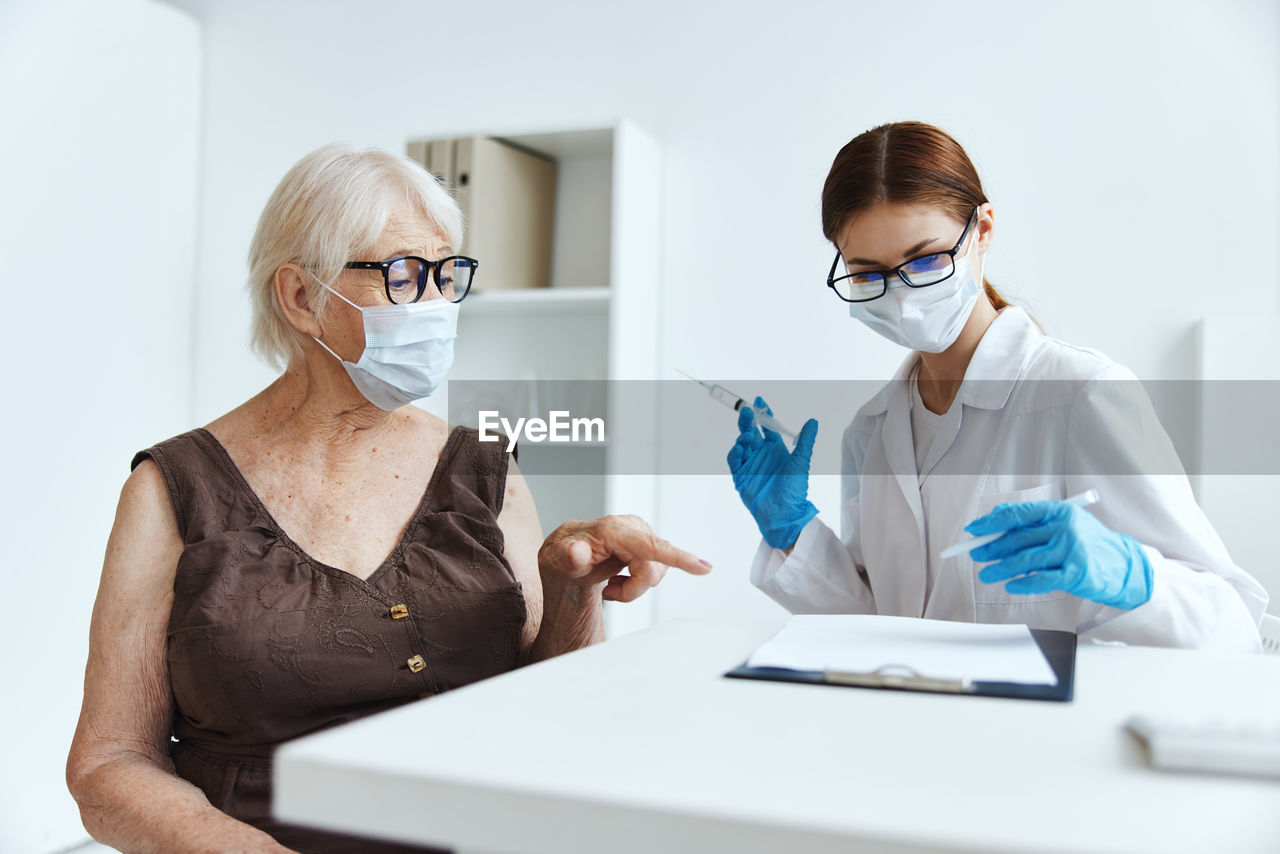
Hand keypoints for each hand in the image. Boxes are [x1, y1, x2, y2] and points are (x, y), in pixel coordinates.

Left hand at [538, 515, 711, 601]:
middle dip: (632, 589)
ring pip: (656, 572)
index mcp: (611, 529)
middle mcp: (631, 527)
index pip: (649, 546)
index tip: (703, 568)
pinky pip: (655, 571)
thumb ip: (566, 556)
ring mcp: (641, 535)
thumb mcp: (555, 560)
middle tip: (608, 593)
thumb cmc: (561, 557)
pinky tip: (617, 578)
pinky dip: (636, 584)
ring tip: (608, 585)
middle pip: (652, 568)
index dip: (677, 558)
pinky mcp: (647, 544)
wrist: (565, 555)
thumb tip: (576, 551)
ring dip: (633, 588)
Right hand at [725, 396, 818, 549]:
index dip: (763, 414)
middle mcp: (762, 455)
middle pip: (751, 432)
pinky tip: (741, 449)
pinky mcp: (741, 476)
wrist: (784, 512)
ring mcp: (750, 465)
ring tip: (748, 436)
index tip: (760, 401)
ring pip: (742, 444)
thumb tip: (813, 421)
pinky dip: (735, 452)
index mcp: (775, 449)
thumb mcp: (801, 461)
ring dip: (742, 437)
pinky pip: (735, 460)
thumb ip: (805, 441)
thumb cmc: (795, 488)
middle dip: (748, 421)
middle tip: (746, 411)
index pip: (767, 427)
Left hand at [968, 500, 1153, 609]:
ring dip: (1000, 568)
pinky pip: (1040, 579)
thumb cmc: (1086, 544)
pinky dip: (1022, 583)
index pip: (1018, 514)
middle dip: (991, 547)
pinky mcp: (1076, 573)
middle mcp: (1065, 527)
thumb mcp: (1063, 525)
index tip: (974, 530)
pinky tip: (1010, 585)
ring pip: (1024, 560)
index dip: (992, 522)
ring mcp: (1071, 550)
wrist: (1123, 567)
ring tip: (986, 574)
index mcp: (1059, 511)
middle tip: (975, 554)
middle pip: (1018, 538)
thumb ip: (1032, 523)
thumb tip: (993, 522)